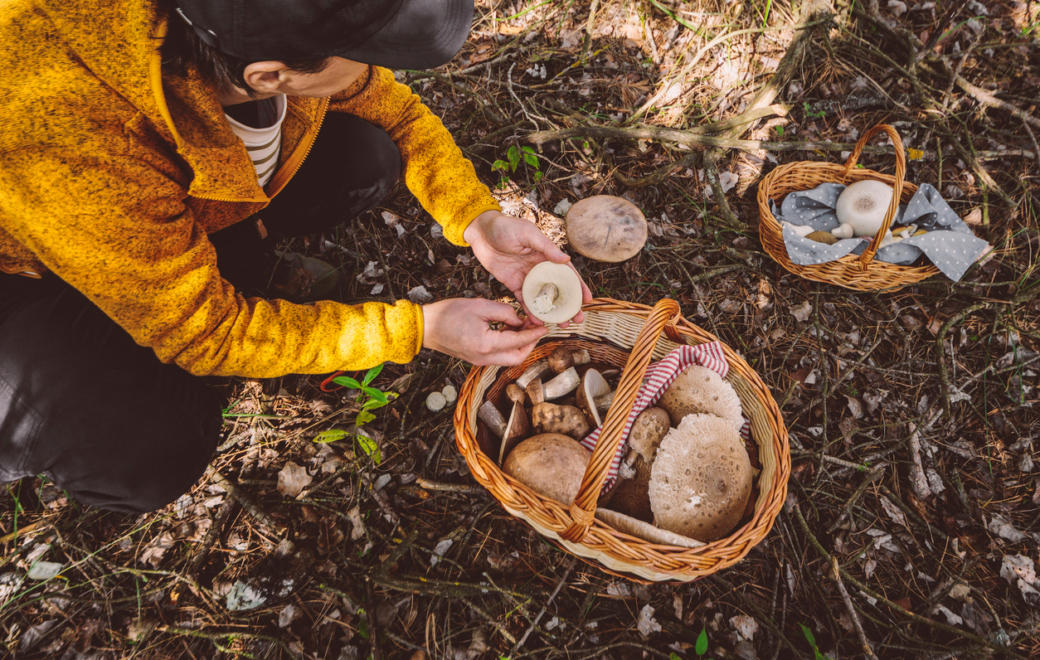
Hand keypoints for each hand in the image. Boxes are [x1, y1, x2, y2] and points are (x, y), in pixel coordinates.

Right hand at [422, 298, 547, 365]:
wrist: (426, 328)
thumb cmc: (449, 314)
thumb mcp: (481, 306)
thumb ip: (504, 312)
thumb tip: (519, 319)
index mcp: (487, 345)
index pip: (519, 341)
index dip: (534, 334)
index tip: (545, 326)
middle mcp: (485, 357)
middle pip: (517, 357)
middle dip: (530, 344)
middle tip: (534, 327)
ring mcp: (480, 360)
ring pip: (509, 358)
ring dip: (519, 345)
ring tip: (521, 326)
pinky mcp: (475, 358)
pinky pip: (498, 356)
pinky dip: (507, 345)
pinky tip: (508, 330)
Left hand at [462, 210, 592, 324]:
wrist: (481, 232)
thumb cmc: (506, 227)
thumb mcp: (528, 234)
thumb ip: (546, 247)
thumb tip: (566, 260)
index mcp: (546, 255)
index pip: (567, 273)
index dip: (578, 287)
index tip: (586, 300)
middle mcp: (539, 268)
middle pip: (557, 290)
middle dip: (568, 305)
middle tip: (577, 320)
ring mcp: (526, 277)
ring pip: (542, 298)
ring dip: (552, 311)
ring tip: (561, 325)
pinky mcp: (513, 284)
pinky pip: (524, 300)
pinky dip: (531, 311)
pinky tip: (538, 321)